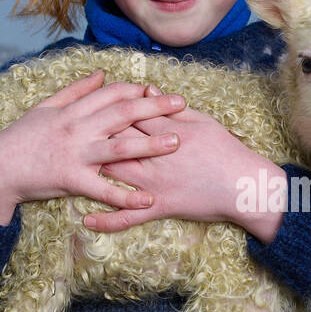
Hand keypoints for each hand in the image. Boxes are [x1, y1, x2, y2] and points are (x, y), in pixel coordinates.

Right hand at [0, 71, 187, 224]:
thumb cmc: (21, 138)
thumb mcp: (46, 107)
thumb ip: (76, 91)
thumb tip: (102, 73)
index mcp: (73, 110)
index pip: (111, 93)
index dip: (137, 90)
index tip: (160, 90)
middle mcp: (78, 128)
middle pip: (123, 113)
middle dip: (155, 107)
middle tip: (182, 104)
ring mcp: (76, 154)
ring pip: (120, 146)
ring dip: (151, 144)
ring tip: (177, 143)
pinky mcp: (72, 180)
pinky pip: (105, 190)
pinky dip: (127, 197)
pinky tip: (149, 200)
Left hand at [86, 85, 287, 239]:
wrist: (244, 185)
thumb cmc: (226, 151)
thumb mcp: (202, 121)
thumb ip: (172, 109)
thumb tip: (148, 92)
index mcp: (166, 132)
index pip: (130, 115)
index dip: (108, 108)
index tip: (90, 103)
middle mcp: (155, 158)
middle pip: (115, 142)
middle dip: (91, 135)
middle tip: (68, 130)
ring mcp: (155, 184)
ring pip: (115, 175)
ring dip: (89, 171)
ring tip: (66, 166)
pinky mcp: (160, 207)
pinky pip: (130, 217)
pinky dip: (108, 219)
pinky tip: (86, 219)